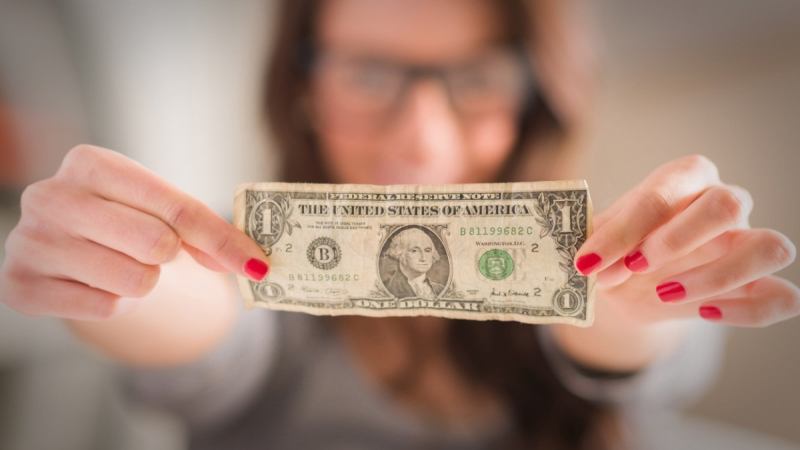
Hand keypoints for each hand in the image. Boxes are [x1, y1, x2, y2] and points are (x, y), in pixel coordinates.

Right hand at [0, 145, 268, 319]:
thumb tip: (253, 263)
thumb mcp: (159, 210)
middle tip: (152, 253)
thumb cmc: (121, 222)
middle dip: (168, 257)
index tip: (257, 265)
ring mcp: (30, 241)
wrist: (64, 249)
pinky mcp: (19, 285)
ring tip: (117, 266)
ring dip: (141, 282)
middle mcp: (50, 195)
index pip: (176, 207)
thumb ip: (204, 231)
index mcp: (90, 163)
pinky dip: (114, 303)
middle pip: (157, 244)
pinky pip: (105, 309)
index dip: (222, 239)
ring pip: (135, 281)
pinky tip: (93, 284)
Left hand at [575, 155, 798, 326]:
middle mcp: (724, 202)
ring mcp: (748, 243)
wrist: (628, 285)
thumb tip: (589, 262)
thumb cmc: (615, 250)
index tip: (589, 262)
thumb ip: (596, 246)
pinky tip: (703, 312)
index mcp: (684, 178)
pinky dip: (747, 311)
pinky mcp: (759, 285)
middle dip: (676, 240)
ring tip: (664, 293)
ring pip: (770, 248)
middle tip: (633, 267)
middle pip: (728, 204)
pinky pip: (781, 298)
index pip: (665, 191)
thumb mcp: (598, 242)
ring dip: (716, 276)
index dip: (626, 229)